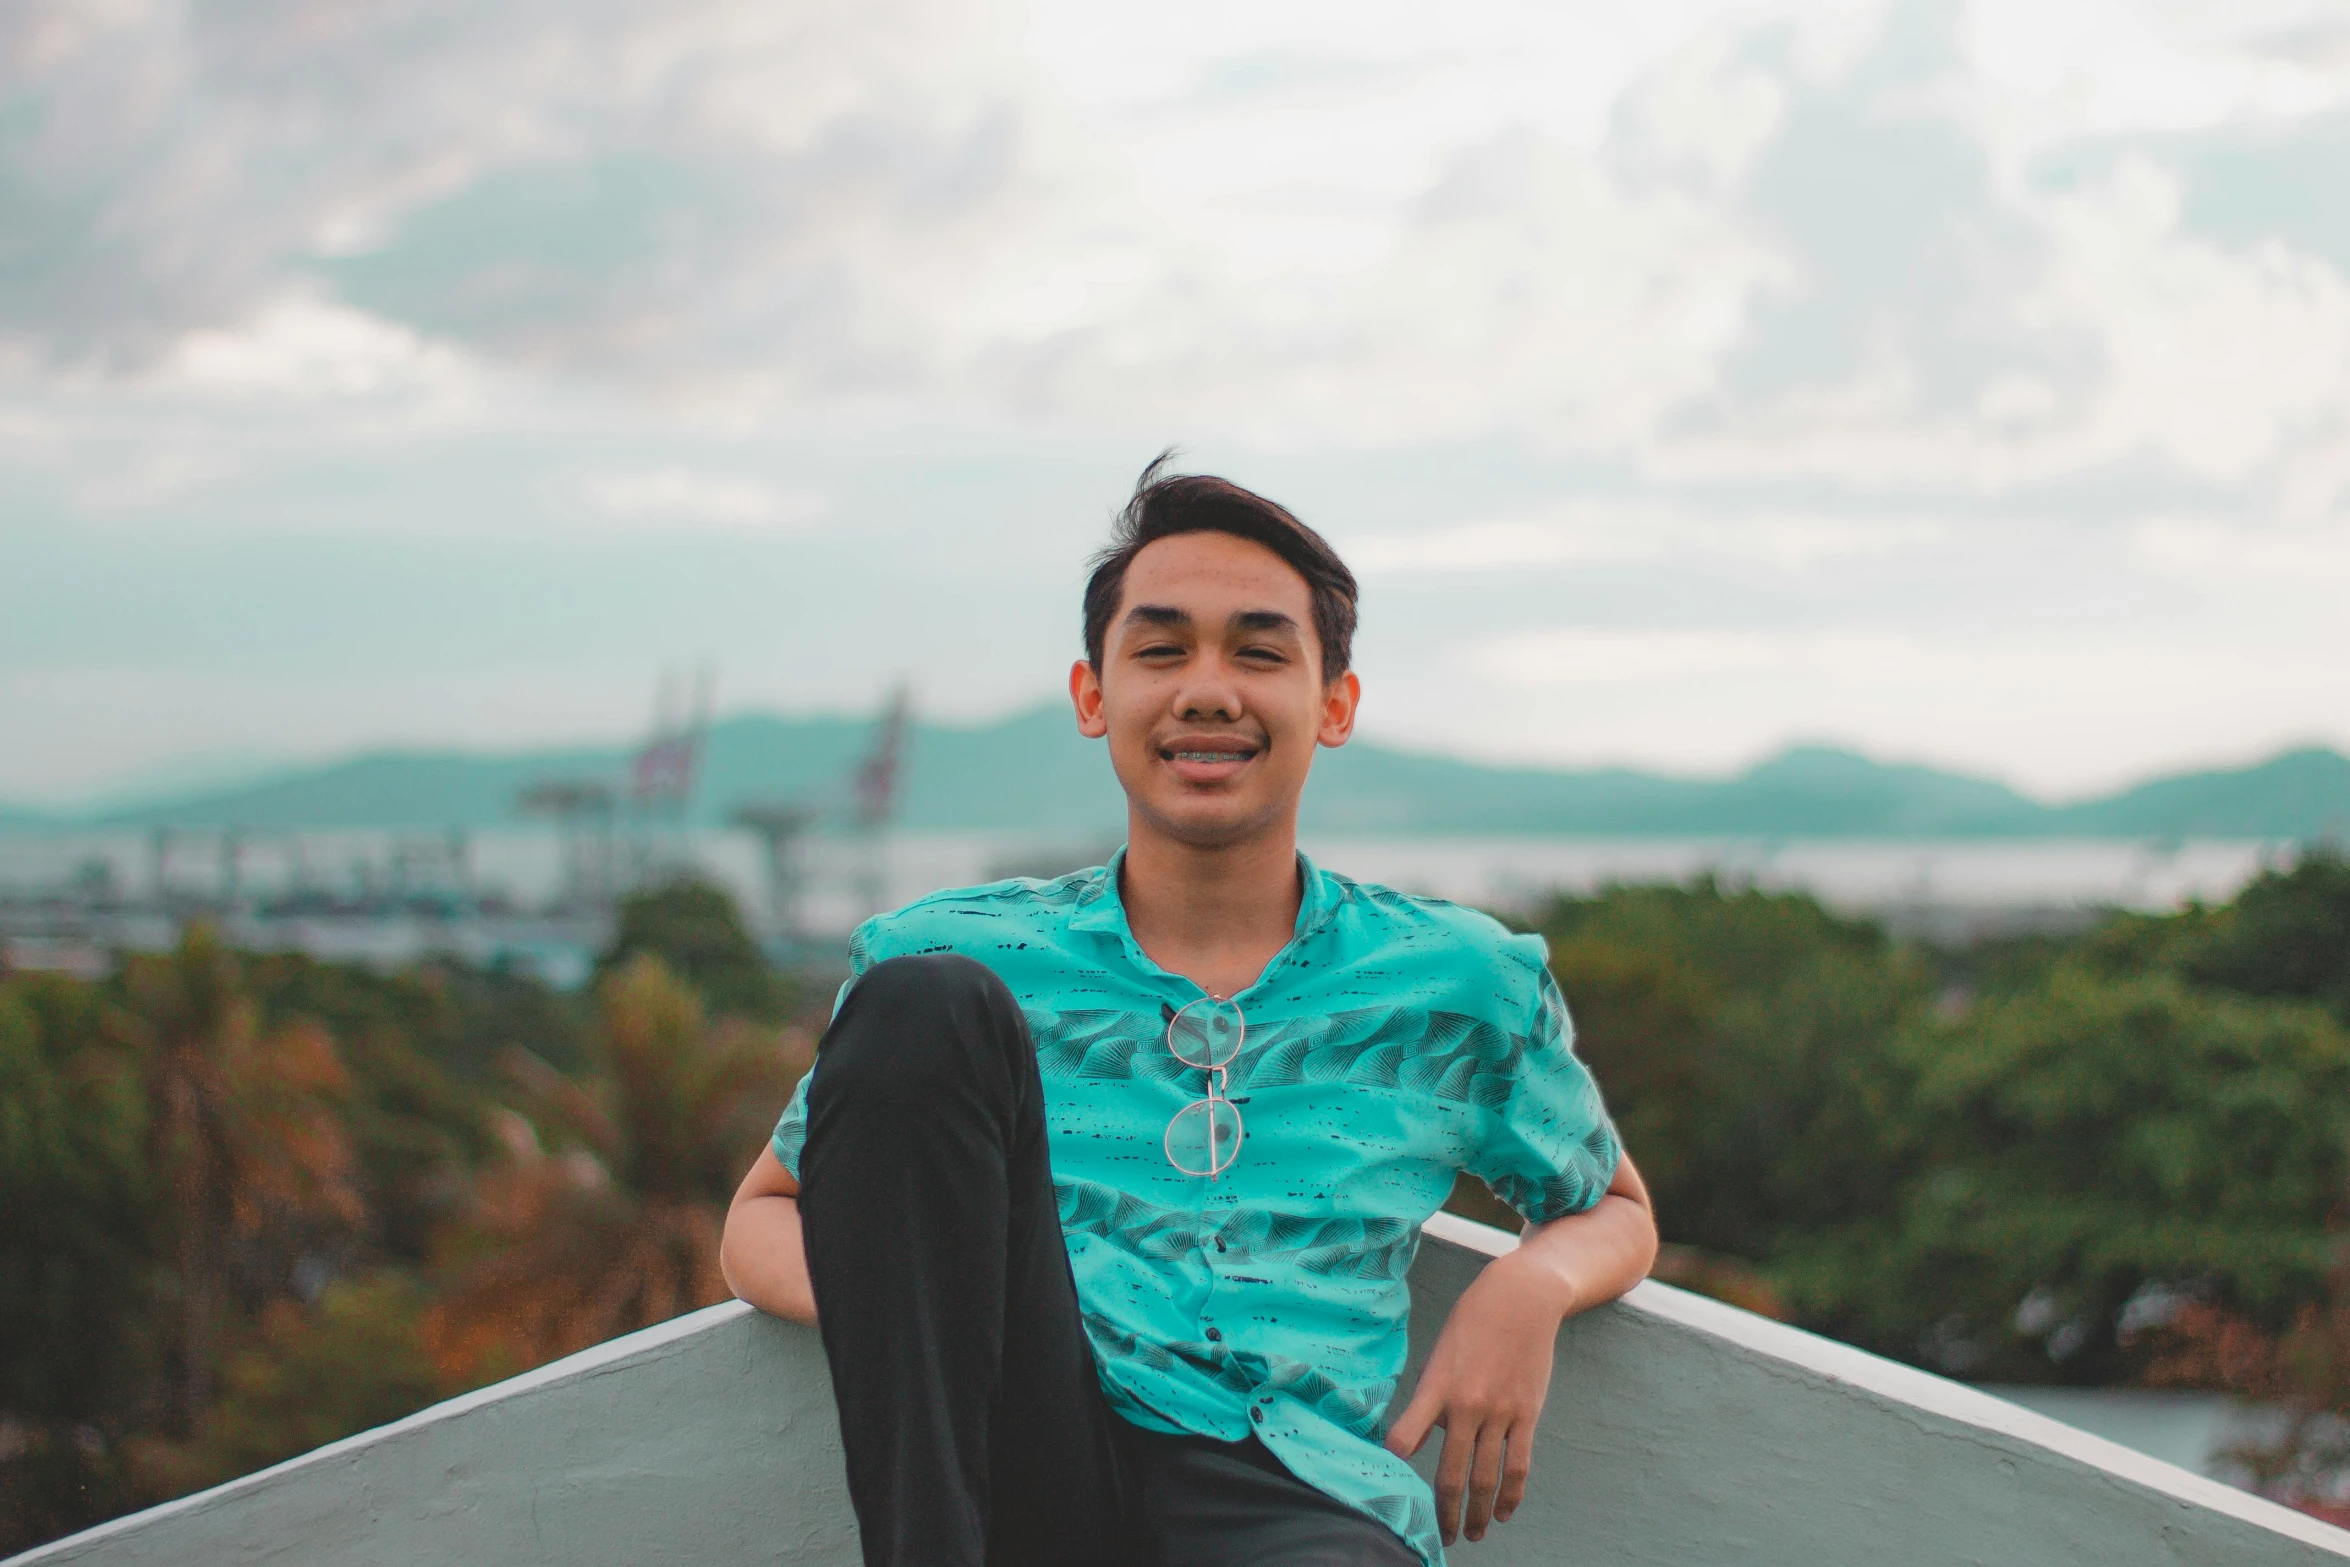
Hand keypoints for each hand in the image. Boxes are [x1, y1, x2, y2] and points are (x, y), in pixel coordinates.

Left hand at [1381, 1250, 1567, 1543]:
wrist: (1521, 1299)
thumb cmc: (1473, 1322)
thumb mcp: (1440, 1353)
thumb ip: (1428, 1397)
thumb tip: (1411, 1441)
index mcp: (1437, 1386)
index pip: (1405, 1434)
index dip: (1393, 1461)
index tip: (1387, 1485)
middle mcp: (1467, 1404)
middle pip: (1451, 1473)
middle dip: (1444, 1512)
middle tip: (1442, 1537)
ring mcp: (1500, 1412)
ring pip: (1487, 1477)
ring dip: (1480, 1513)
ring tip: (1474, 1534)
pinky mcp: (1526, 1414)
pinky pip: (1518, 1464)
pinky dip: (1512, 1494)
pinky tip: (1505, 1512)